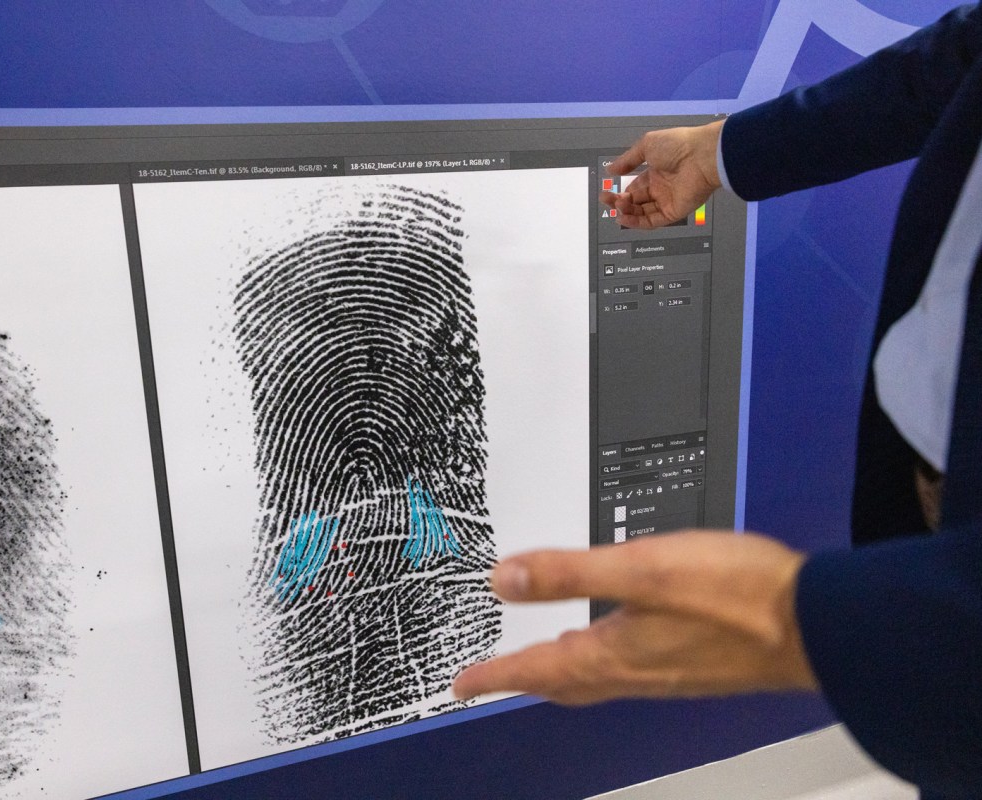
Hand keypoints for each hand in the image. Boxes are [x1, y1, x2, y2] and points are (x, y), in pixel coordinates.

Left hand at [452, 530, 817, 704]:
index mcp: (613, 652)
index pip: (537, 669)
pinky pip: (628, 674)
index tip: (460, 684)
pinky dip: (600, 666)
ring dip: (559, 674)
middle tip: (490, 678)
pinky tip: (613, 648)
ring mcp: (668, 672)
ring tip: (540, 665)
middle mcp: (636, 671)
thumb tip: (503, 580)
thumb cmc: (734, 594)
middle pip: (564, 683)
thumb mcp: (641, 568)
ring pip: (596, 681)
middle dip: (523, 679)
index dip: (494, 675)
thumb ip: (570, 572)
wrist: (816, 625)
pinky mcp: (695, 665)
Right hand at [601, 120, 723, 228]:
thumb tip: (610, 170)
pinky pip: (652, 221)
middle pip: (636, 202)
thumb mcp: (646, 145)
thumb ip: (627, 160)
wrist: (702, 155)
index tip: (607, 193)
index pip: (635, 188)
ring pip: (642, 213)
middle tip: (607, 200)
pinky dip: (637, 223)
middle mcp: (661, 188)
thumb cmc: (677, 146)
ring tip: (617, 206)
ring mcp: (667, 201)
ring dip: (627, 212)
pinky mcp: (674, 213)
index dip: (621, 192)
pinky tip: (624, 218)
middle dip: (620, 203)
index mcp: (656, 173)